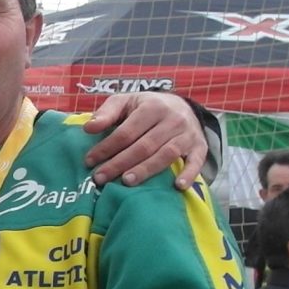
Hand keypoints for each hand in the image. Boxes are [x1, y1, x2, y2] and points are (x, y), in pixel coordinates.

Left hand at [81, 92, 206, 188]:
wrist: (182, 106)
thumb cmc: (146, 108)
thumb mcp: (125, 102)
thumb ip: (107, 113)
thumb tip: (89, 128)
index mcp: (151, 107)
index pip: (126, 132)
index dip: (107, 147)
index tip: (90, 162)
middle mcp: (172, 119)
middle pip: (144, 146)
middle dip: (120, 163)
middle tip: (100, 178)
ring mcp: (188, 134)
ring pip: (166, 155)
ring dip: (146, 170)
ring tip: (126, 182)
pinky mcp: (200, 147)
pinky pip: (196, 162)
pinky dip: (189, 174)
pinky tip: (178, 187)